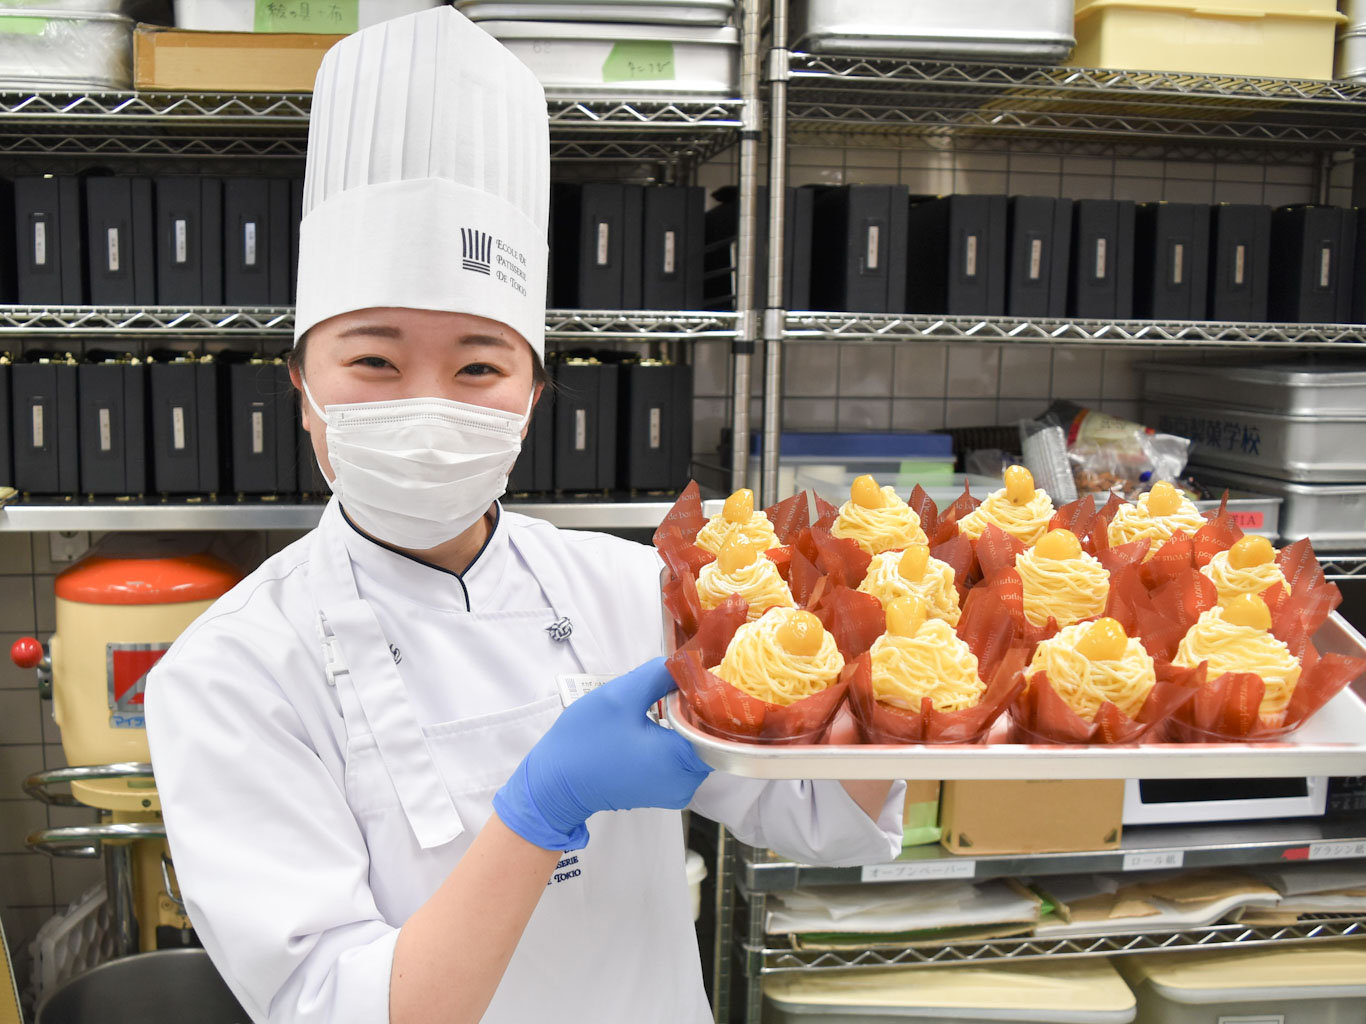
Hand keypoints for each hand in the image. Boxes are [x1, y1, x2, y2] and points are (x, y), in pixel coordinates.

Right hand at [492, 657, 711, 850]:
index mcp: (679, 761)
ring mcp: (675, 791)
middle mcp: (686, 783)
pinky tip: (658, 722)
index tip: (698, 676)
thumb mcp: (620, 696)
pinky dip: (674, 740)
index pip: (718, 726)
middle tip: (678, 684)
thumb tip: (688, 661)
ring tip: (665, 700)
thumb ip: (658, 675)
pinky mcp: (663, 791)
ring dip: (684, 724)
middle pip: (710, 737)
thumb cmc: (584, 742)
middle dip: (696, 709)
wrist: (554, 785)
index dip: (711, 698)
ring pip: (696, 747)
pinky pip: (682, 760)